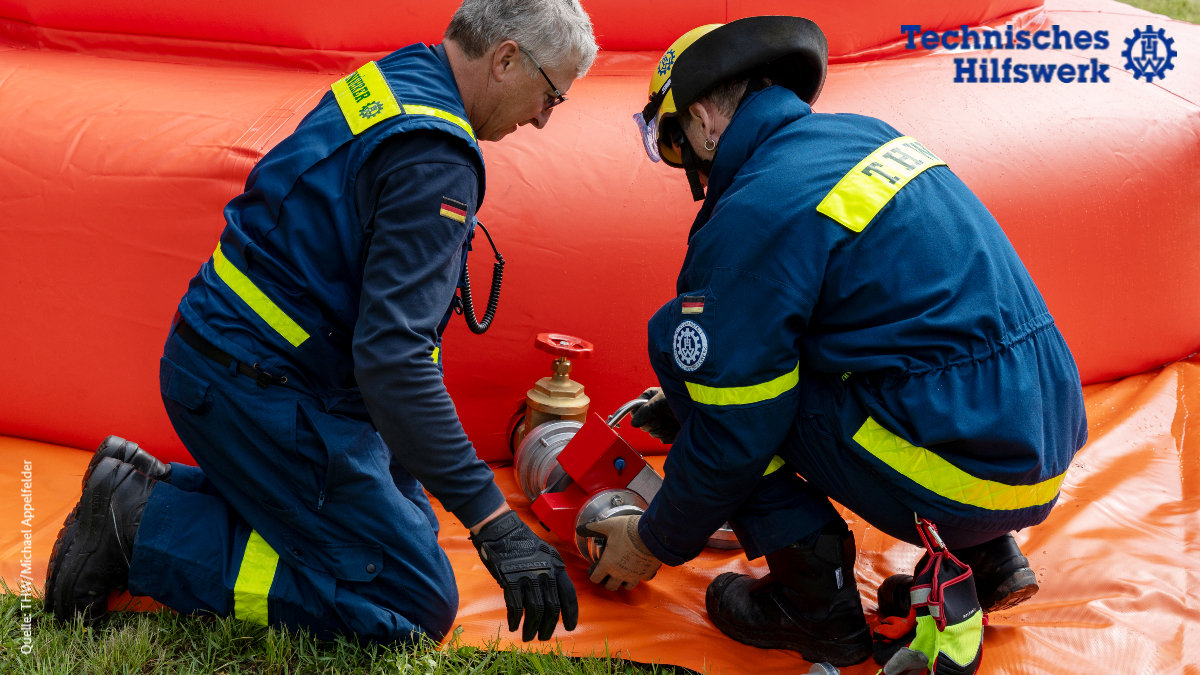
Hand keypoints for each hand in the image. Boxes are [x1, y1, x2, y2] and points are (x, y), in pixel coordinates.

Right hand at [469, 510, 578, 640]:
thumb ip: (553, 574)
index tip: (570, 627)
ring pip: (534, 611)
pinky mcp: (510, 580)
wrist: (502, 530)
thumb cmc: (523, 543)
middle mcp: (545, 573)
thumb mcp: (546, 554)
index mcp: (556, 566)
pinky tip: (513, 626)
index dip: (571, 614)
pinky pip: (514, 606)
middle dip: (549, 626)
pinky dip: (514, 619)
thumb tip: (556, 597)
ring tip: (528, 637)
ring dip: (532, 628)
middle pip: (552, 607)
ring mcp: (528, 576)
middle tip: (545, 637)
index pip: (569, 595)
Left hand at [578, 514, 661, 590]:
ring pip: (627, 586)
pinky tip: (640, 568)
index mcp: (608, 564)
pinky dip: (641, 575)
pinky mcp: (647, 573)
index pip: (595, 578)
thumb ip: (592, 528)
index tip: (595, 568)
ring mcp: (634, 575)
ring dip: (624, 581)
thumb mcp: (607, 525)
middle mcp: (620, 574)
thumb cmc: (629, 530)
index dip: (593, 574)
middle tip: (608, 573)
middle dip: (607, 581)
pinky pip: (643, 579)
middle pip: (610, 587)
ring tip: (624, 573)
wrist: (652, 534)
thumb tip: (580, 529)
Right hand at [630, 387, 679, 443]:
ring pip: (654, 434)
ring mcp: (662, 422)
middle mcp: (654, 411)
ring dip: (665, 428)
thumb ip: (646, 410)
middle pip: (644, 426)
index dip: (642, 415)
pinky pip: (664, 439)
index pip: (634, 412)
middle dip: (657, 422)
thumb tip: (633, 424)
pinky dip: (672, 434)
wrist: (700, 407)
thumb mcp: (662, 399)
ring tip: (675, 418)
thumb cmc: (683, 395)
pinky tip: (679, 425)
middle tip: (667, 414)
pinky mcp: (670, 432)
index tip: (652, 413)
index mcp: (649, 399)